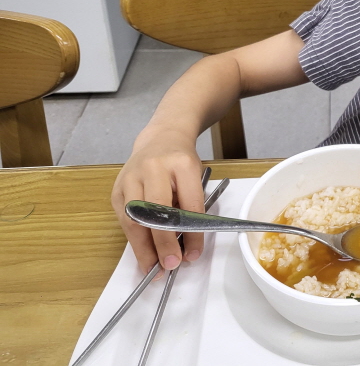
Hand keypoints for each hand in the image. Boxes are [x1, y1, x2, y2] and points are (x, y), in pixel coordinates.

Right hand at [111, 126, 204, 278]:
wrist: (161, 138)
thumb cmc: (181, 162)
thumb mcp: (195, 177)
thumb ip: (191, 208)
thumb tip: (186, 247)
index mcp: (181, 164)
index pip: (188, 204)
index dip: (191, 233)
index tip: (193, 254)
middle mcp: (153, 168)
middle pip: (156, 212)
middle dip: (163, 243)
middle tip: (171, 265)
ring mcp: (131, 177)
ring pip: (134, 219)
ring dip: (143, 248)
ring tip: (153, 269)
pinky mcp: (116, 189)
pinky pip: (124, 219)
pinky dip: (134, 240)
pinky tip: (143, 254)